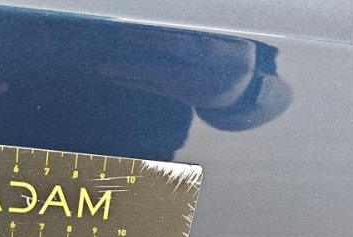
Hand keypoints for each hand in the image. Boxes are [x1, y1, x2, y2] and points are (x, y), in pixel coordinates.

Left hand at [97, 29, 255, 108]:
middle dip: (132, 68)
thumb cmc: (233, 51)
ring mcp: (193, 92)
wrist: (248, 88)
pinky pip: (159, 90)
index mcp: (215, 55)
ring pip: (157, 83)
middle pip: (162, 72)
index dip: (152, 40)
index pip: (179, 46)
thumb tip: (166, 21)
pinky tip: (121, 78)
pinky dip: (139, 83)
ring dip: (129, 77)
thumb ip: (199, 31)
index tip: (126, 33)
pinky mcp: (186, 99)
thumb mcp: (226, 36)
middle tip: (104, 65)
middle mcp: (202, 77)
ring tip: (104, 70)